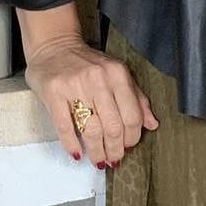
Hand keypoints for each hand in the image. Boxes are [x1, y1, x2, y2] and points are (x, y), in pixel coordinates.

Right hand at [23, 36, 157, 166]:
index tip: (128, 147)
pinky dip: (72, 144)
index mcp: (117, 75)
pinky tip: (77, 154)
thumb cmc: (88, 63)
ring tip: (99, 161)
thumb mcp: (117, 74)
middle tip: (113, 159)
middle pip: (113, 127)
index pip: (132, 116)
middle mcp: (98, 79)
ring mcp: (75, 86)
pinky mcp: (53, 93)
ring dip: (97, 152)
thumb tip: (152, 124)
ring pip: (91, 130)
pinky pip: (65, 127)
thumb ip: (137, 98)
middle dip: (115, 149)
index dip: (132, 138)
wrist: (54, 45)